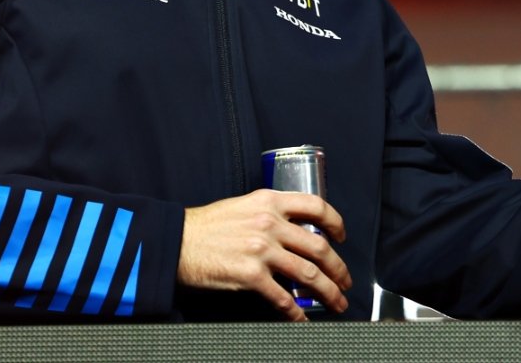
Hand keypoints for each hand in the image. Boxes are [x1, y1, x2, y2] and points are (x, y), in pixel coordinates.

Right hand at [177, 189, 353, 320]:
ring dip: (328, 292)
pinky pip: (283, 298)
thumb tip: (296, 232)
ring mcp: (261, 250)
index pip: (316, 206)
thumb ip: (271, 214)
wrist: (175, 242)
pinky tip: (302, 319)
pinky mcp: (250, 275)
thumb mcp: (244, 206)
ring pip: (309, 274)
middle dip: (339, 269)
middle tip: (345, 281)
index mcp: (270, 202)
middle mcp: (270, 224)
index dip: (336, 223)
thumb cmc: (206, 226)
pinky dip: (297, 312)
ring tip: (336, 302)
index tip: (342, 238)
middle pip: (319, 248)